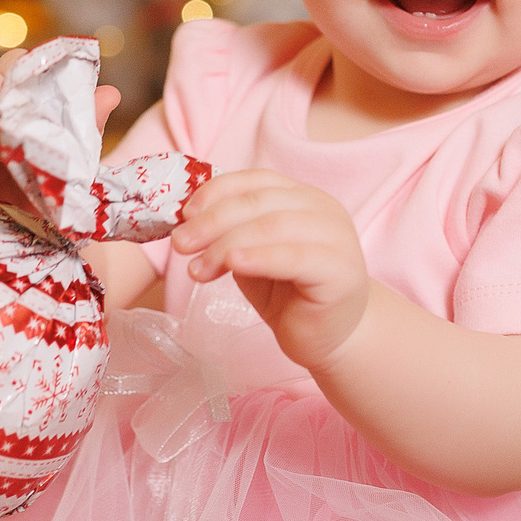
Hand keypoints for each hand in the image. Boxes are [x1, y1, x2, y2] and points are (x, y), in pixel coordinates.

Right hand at [0, 49, 120, 205]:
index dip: (39, 63)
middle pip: (4, 64)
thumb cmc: (58, 193)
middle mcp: (9, 105)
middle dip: (17, 76)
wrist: (35, 235)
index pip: (32, 62)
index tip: (56, 82)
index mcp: (38, 100)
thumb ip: (89, 125)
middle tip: (34, 106)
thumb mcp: (81, 160)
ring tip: (16, 132)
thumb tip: (110, 93)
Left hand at [170, 169, 369, 368]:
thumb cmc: (290, 296)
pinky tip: (232, 263)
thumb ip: (232, 234)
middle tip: (180, 244)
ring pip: (272, 226)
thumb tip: (188, 224)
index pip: (255, 181)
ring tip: (197, 268)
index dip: (216, 192)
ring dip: (226, 244)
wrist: (330, 338)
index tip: (184, 215)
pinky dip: (259, 257)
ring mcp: (336, 237)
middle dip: (212, 221)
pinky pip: (294, 256)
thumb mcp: (252, 256)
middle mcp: (323, 209)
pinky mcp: (340, 269)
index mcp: (302, 198)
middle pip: (259, 202)